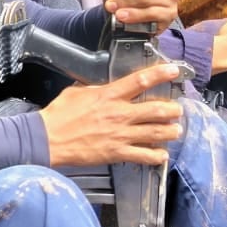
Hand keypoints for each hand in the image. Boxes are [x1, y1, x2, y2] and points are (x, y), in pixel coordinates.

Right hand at [40, 62, 184, 167]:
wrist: (49, 139)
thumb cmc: (59, 115)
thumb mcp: (77, 92)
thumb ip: (95, 89)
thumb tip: (103, 86)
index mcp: (109, 96)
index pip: (140, 81)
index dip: (160, 74)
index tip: (173, 70)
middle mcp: (119, 114)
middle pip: (156, 110)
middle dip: (173, 110)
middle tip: (178, 110)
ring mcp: (120, 135)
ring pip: (156, 133)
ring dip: (171, 131)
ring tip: (176, 130)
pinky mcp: (117, 153)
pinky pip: (144, 155)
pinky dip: (157, 155)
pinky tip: (162, 154)